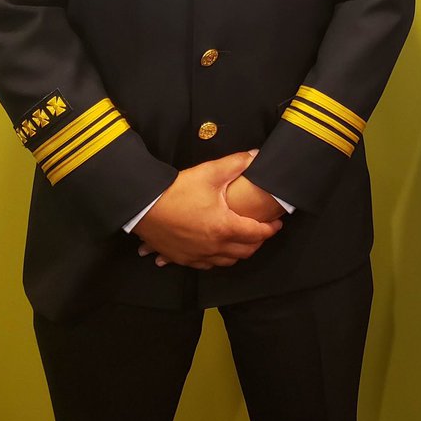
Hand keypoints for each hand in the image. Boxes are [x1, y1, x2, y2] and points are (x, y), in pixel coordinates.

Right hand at [136, 152, 281, 269]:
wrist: (144, 206)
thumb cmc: (177, 190)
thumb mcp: (209, 173)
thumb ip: (236, 163)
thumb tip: (256, 155)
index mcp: (224, 227)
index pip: (256, 234)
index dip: (270, 229)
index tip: (277, 223)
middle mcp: (213, 246)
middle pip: (245, 252)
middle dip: (257, 242)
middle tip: (262, 230)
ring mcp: (197, 255)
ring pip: (227, 262)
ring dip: (239, 252)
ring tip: (242, 239)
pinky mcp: (182, 259)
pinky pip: (206, 265)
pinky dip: (217, 259)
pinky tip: (217, 249)